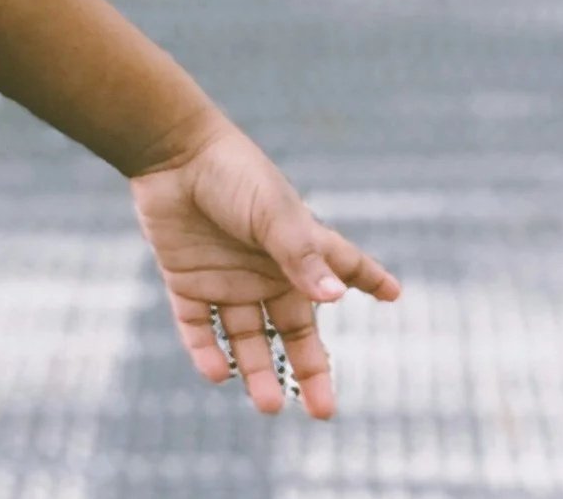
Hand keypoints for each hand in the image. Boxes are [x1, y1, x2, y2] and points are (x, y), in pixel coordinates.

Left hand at [128, 117, 400, 417]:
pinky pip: (197, 325)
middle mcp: (265, 270)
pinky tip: (216, 372)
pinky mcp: (186, 280)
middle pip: (294, 329)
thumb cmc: (230, 175)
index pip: (341, 267)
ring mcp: (225, 278)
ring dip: (256, 370)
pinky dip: (205, 350)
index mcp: (297, 248)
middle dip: (309, 369)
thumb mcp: (272, 214)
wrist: (168, 152)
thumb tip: (336, 298)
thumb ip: (301, 255)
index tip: (394, 293)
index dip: (368, 278)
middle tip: (323, 411)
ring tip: (268, 406)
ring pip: (246, 337)